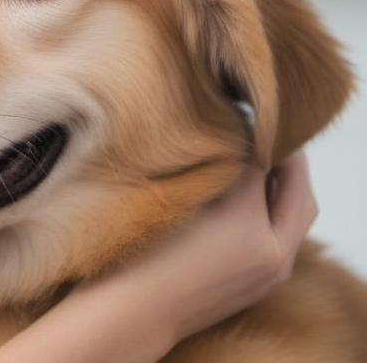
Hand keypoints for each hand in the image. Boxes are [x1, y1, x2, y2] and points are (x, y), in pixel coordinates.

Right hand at [77, 152, 316, 348]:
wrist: (130, 312)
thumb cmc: (142, 251)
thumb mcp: (180, 198)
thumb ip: (214, 166)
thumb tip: (232, 136)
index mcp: (253, 229)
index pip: (267, 166)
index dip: (254, 138)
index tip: (240, 117)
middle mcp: (272, 254)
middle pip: (299, 196)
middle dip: (287, 163)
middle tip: (266, 135)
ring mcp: (267, 274)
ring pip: (293, 220)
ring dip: (283, 190)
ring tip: (256, 164)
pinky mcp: (255, 286)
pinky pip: (281, 241)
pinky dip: (273, 215)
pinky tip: (244, 202)